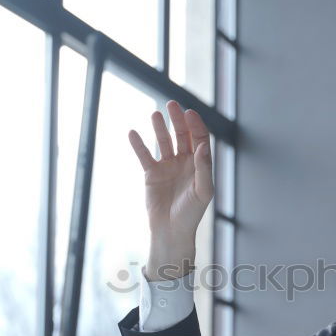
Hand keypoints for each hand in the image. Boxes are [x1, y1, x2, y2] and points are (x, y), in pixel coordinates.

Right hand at [128, 100, 213, 280]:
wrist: (171, 231)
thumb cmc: (191, 214)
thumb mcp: (202, 191)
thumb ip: (203, 168)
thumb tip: (202, 146)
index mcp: (200, 164)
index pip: (199, 138)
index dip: (195, 125)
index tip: (189, 113)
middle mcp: (185, 162)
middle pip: (182, 135)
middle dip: (178, 120)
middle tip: (171, 104)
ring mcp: (168, 167)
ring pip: (163, 142)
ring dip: (159, 128)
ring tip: (155, 114)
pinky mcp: (152, 174)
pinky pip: (144, 155)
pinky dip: (138, 145)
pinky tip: (132, 132)